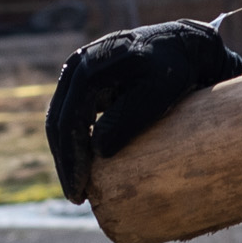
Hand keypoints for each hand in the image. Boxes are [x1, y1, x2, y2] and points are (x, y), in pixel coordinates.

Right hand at [43, 19, 241, 202]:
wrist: (184, 45)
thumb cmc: (174, 69)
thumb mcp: (157, 93)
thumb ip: (126, 118)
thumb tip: (97, 150)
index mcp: (87, 69)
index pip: (67, 122)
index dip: (71, 160)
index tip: (80, 191)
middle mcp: (76, 67)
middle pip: (57, 123)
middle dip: (66, 163)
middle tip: (77, 197)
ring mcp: (79, 72)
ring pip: (61, 120)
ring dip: (68, 155)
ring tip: (80, 186)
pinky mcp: (87, 81)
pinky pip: (72, 114)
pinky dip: (76, 142)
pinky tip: (86, 164)